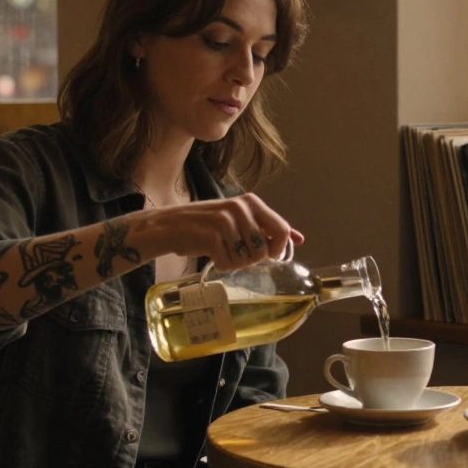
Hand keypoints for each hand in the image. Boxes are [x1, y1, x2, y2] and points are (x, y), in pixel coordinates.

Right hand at [152, 193, 304, 270]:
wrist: (168, 226)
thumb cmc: (206, 226)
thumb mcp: (239, 219)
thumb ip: (267, 228)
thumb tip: (299, 239)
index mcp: (251, 202)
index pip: (282, 230)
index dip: (278, 249)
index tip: (266, 255)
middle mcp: (240, 208)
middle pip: (264, 250)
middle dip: (252, 260)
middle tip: (234, 252)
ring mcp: (225, 221)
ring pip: (246, 259)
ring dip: (234, 263)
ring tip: (221, 251)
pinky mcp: (210, 236)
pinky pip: (228, 263)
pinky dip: (221, 265)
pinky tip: (211, 255)